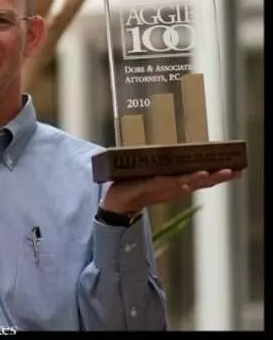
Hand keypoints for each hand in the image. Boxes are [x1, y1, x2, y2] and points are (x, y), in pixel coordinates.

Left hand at [100, 168, 242, 213]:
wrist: (116, 202)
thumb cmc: (136, 187)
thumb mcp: (155, 175)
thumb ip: (167, 168)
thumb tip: (179, 153)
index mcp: (177, 185)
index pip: (202, 180)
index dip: (219, 176)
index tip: (238, 170)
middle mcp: (173, 188)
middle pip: (198, 182)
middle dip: (217, 177)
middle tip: (235, 171)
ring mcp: (161, 189)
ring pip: (184, 184)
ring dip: (198, 179)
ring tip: (211, 173)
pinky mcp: (148, 186)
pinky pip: (164, 183)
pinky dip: (175, 181)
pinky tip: (184, 179)